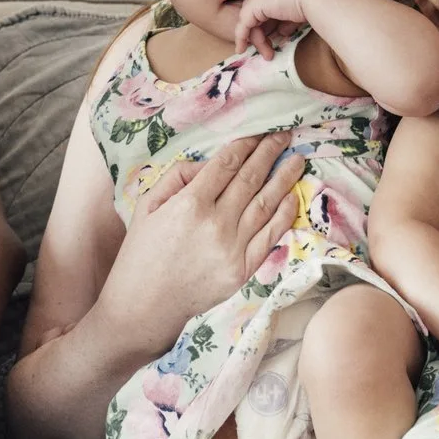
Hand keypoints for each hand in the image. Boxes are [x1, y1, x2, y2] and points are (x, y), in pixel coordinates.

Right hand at [97, 131, 308, 331]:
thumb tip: (206, 166)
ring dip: (284, 179)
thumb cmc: (140, 255)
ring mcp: (232, 249)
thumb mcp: (146, 207)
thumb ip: (175, 179)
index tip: (259, 131)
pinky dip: (283, 215)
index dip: (246, 144)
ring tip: (297, 159)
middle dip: (269, 152)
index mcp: (189, 204)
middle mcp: (215, 223)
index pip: (226, 165)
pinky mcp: (242, 270)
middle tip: (285, 134)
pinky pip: (269, 236)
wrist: (143, 307)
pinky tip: (290, 197)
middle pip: (250, 179)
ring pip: (265, 205)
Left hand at [233, 0, 316, 58]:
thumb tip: (281, 32)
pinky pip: (242, 26)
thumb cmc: (311, 1)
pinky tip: (241, 49)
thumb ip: (285, 20)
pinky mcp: (251, 6)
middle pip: (253, 16)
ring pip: (248, 23)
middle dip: (260, 37)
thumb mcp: (294, 12)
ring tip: (268, 55)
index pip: (261, 9)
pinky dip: (241, 38)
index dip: (263, 27)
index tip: (268, 42)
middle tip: (268, 54)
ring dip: (258, 42)